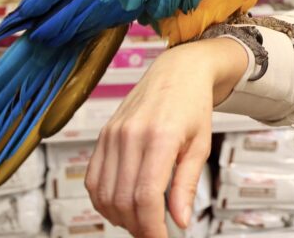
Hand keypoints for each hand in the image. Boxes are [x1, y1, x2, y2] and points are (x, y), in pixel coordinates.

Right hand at [85, 37, 248, 237]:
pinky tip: (121, 206)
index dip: (151, 227)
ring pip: (103, 193)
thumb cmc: (193, 104)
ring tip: (140, 222)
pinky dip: (103, 200)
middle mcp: (130, 135)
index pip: (146, 196)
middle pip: (122, 199)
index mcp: (160, 137)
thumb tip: (181, 219)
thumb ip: (187, 184)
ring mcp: (112, 134)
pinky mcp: (103, 135)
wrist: (178, 71)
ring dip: (118, 217)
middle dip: (137, 226)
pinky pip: (92, 179)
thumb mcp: (201, 145)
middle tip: (153, 233)